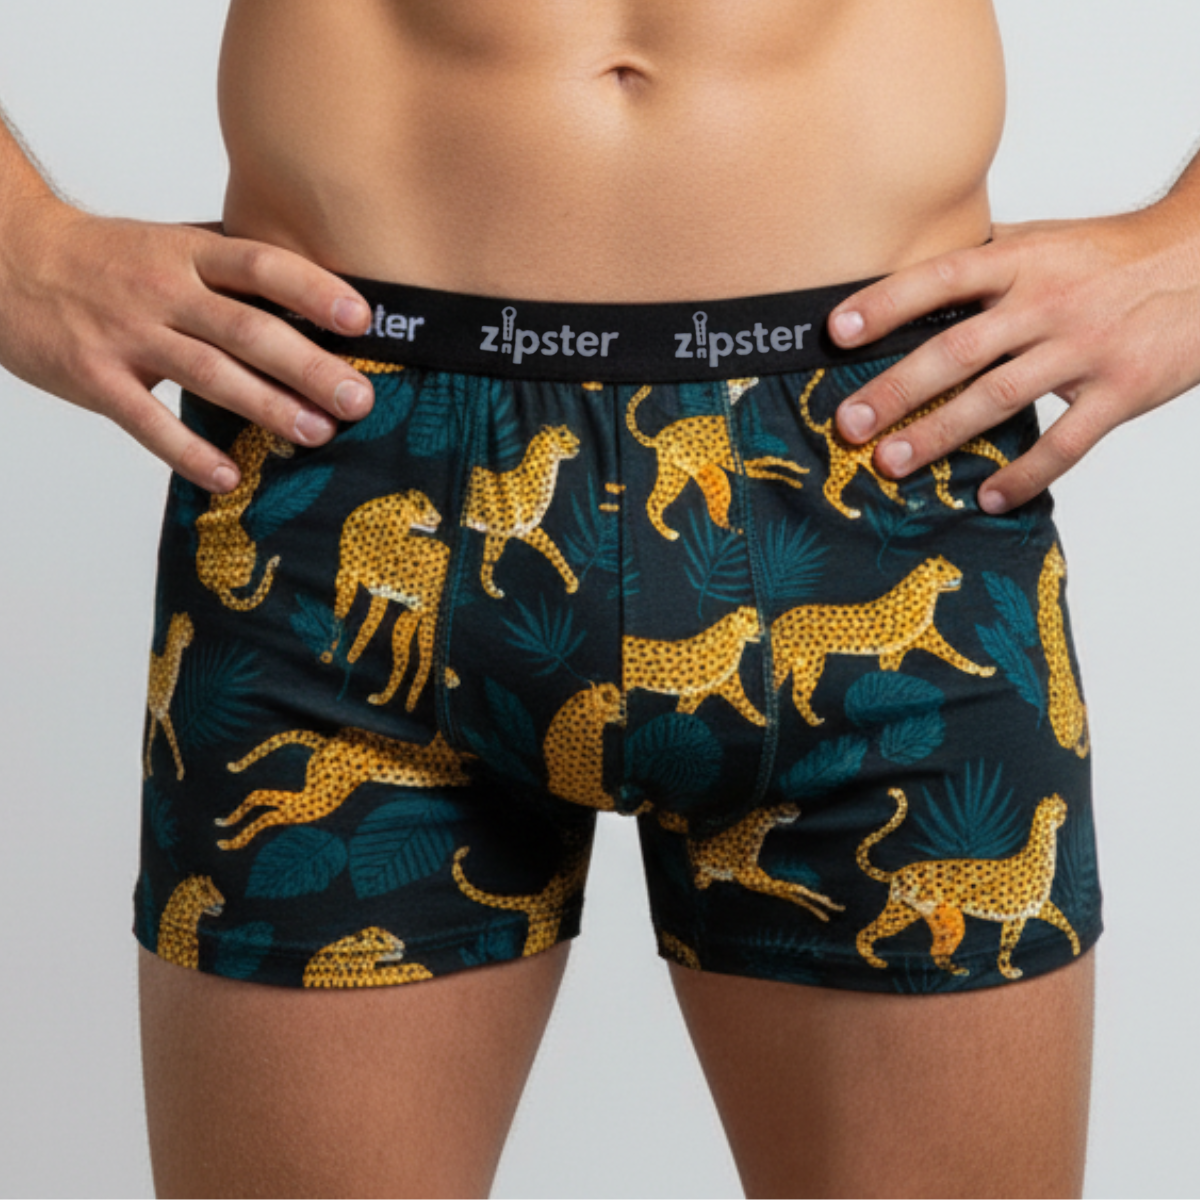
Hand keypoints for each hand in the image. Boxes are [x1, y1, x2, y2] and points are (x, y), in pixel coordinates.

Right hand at [0, 196, 374, 491]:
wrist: (10, 259)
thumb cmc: (112, 261)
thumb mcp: (172, 246)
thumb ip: (235, 272)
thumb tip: (323, 303)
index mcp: (187, 253)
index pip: (260, 265)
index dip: (312, 290)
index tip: (361, 318)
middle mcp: (162, 291)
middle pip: (246, 329)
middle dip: (308, 366)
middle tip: (358, 399)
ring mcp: (127, 335)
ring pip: (208, 374)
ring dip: (267, 408)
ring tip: (316, 435)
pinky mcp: (95, 378)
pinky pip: (147, 421)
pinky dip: (189, 453)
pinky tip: (229, 477)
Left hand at [826, 208, 1199, 511]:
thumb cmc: (1111, 256)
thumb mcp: (1045, 242)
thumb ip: (982, 262)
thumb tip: (903, 278)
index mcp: (1024, 261)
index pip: (944, 277)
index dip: (887, 302)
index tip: (836, 331)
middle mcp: (1048, 302)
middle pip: (959, 349)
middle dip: (897, 389)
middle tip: (850, 425)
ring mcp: (1085, 348)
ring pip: (1000, 398)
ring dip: (941, 435)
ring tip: (893, 464)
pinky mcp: (1122, 390)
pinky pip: (1066, 442)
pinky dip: (1025, 474)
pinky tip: (987, 497)